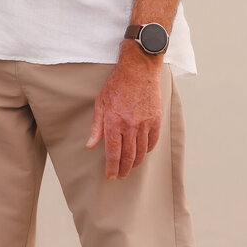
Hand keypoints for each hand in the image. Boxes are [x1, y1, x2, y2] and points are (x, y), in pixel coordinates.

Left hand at [85, 49, 162, 178]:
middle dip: (123, 170)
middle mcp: (130, 125)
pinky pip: (153, 141)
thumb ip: (96, 127)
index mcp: (114, 122)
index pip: (113, 153)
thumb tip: (90, 145)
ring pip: (141, 152)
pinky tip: (142, 153)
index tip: (110, 176)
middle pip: (128, 156)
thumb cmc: (117, 84)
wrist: (138, 70)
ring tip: (130, 167)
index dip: (112, 168)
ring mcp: (145, 123)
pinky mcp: (156, 119)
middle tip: (120, 176)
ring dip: (135, 163)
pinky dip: (147, 150)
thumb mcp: (100, 103)